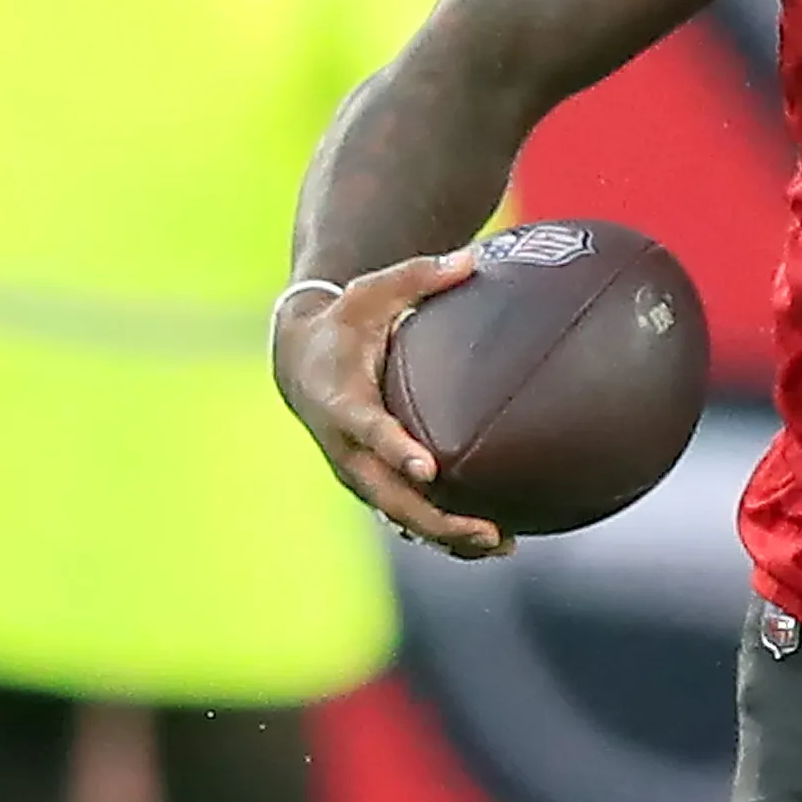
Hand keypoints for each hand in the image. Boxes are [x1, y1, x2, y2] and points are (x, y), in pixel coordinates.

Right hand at [272, 250, 508, 557]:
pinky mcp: (371, 484)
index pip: (368, 431)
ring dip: (447, 536)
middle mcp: (346, 447)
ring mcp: (357, 472)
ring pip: (399, 516)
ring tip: (502, 544)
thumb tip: (473, 257)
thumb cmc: (345, 321)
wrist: (299, 361)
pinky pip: (406, 516)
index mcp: (342, 400)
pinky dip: (443, 533)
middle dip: (435, 517)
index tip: (427, 469)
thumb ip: (420, 275)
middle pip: (388, 494)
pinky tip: (493, 543)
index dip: (396, 450)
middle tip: (486, 528)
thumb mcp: (373, 291)